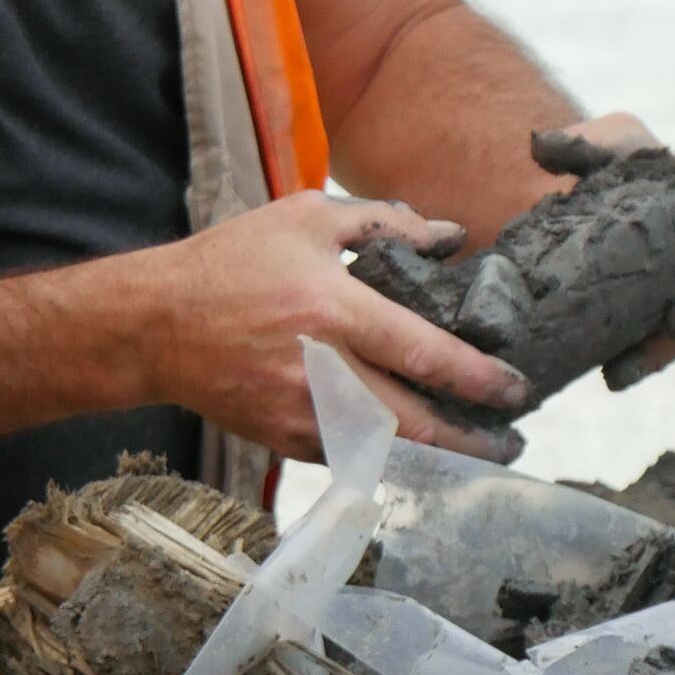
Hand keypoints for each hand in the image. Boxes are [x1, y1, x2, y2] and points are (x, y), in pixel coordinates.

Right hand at [123, 191, 536, 462]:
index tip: (517, 389)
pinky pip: (352, 455)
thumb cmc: (233, 262)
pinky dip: (389, 455)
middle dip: (475, 441)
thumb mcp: (305, 218)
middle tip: (512, 439)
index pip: (426, 355)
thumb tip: (450, 236)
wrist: (157, 324)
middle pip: (418, 425)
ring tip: (476, 448)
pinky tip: (415, 447)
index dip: (480, 378)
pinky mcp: (286, 440)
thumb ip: (385, 223)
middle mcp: (324, 371)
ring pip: (389, 451)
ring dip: (437, 456)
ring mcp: (303, 414)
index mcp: (334, 310)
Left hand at [535, 113, 674, 393]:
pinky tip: (607, 372)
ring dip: (663, 350)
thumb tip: (544, 146)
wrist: (583, 207)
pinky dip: (629, 364)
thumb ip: (589, 139)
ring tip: (626, 360)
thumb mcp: (610, 143)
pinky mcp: (649, 332)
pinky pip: (649, 357)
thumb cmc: (621, 168)